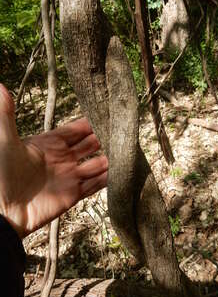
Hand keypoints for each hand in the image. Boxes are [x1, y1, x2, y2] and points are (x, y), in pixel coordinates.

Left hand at [0, 84, 107, 237]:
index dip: (89, 124)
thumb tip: (0, 86)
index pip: (74, 130)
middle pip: (88, 146)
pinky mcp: (72, 194)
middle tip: (121, 131)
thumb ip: (6, 114)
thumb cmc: (1, 173)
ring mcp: (68, 176)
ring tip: (126, 150)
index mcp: (48, 144)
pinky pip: (94, 185)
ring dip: (108, 159)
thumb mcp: (5, 140)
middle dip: (103, 138)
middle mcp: (62, 158)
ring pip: (95, 165)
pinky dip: (106, 179)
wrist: (1, 211)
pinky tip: (120, 172)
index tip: (105, 115)